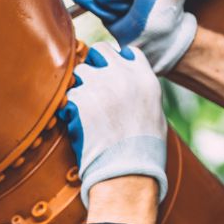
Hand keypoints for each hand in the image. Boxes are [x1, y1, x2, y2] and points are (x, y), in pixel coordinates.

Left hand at [59, 44, 169, 206]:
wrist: (127, 172)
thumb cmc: (144, 152)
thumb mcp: (156, 115)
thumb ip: (142, 92)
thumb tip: (133, 85)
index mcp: (144, 78)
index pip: (127, 52)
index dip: (116, 62)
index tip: (111, 75)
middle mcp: (122, 75)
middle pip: (100, 51)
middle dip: (94, 65)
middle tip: (93, 87)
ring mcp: (99, 85)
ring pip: (80, 71)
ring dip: (80, 87)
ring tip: (87, 110)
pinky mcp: (79, 99)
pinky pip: (68, 95)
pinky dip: (69, 108)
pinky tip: (78, 123)